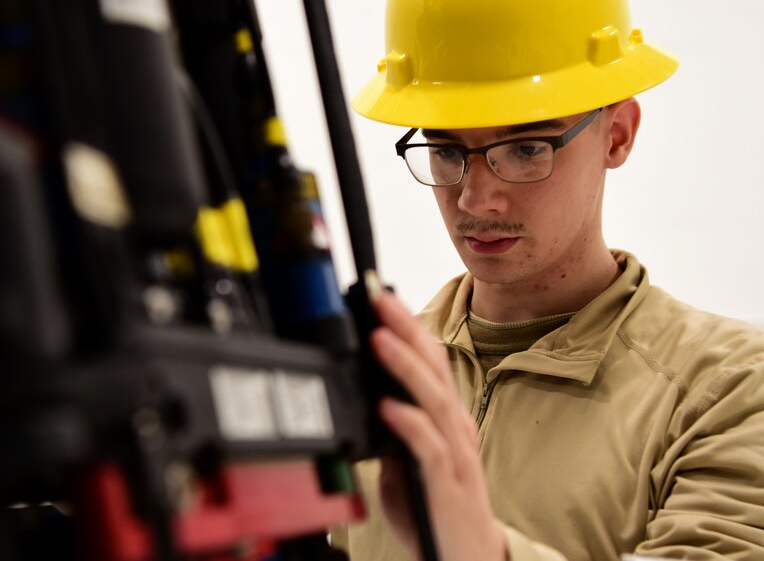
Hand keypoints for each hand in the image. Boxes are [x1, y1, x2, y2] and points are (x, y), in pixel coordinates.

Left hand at [370, 292, 505, 560]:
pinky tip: (386, 407)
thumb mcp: (409, 458)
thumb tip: (366, 396)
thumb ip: (394, 428)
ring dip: (404, 367)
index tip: (381, 299)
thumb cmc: (438, 504)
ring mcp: (455, 453)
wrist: (469, 557)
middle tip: (380, 299)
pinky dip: (408, 422)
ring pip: (432, 399)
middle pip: (433, 367)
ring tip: (379, 339)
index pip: (430, 361)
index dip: (408, 327)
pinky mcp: (447, 482)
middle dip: (406, 330)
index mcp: (447, 416)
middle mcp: (455, 427)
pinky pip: (428, 446)